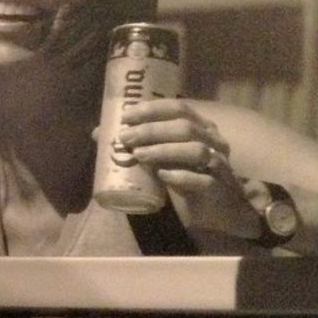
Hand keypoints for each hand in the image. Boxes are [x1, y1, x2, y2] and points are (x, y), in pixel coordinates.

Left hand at [117, 99, 257, 237]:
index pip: (178, 108)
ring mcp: (219, 164)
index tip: (126, 116)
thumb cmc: (188, 177)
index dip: (152, 109)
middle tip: (126, 138)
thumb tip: (98, 133)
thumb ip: (139, 144)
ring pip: (195, 150)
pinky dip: (182, 176)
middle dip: (152, 130)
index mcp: (200, 128)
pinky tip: (163, 175)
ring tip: (139, 155)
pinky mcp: (218, 188)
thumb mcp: (162, 158)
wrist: (218, 209)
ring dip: (164, 150)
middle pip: (185, 127)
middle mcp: (213, 141)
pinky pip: (203, 179)